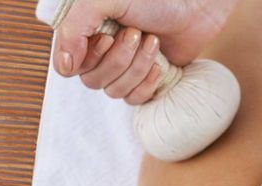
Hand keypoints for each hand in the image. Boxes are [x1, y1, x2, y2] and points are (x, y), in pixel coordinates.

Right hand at [52, 0, 238, 103]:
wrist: (197, 5)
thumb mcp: (106, 0)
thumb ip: (75, 28)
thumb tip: (64, 69)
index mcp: (86, 32)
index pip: (70, 66)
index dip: (90, 58)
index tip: (108, 36)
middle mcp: (101, 52)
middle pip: (93, 82)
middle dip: (119, 60)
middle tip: (137, 33)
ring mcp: (123, 69)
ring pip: (114, 92)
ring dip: (137, 68)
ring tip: (153, 42)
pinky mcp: (144, 82)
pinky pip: (134, 101)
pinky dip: (147, 84)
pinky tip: (159, 65)